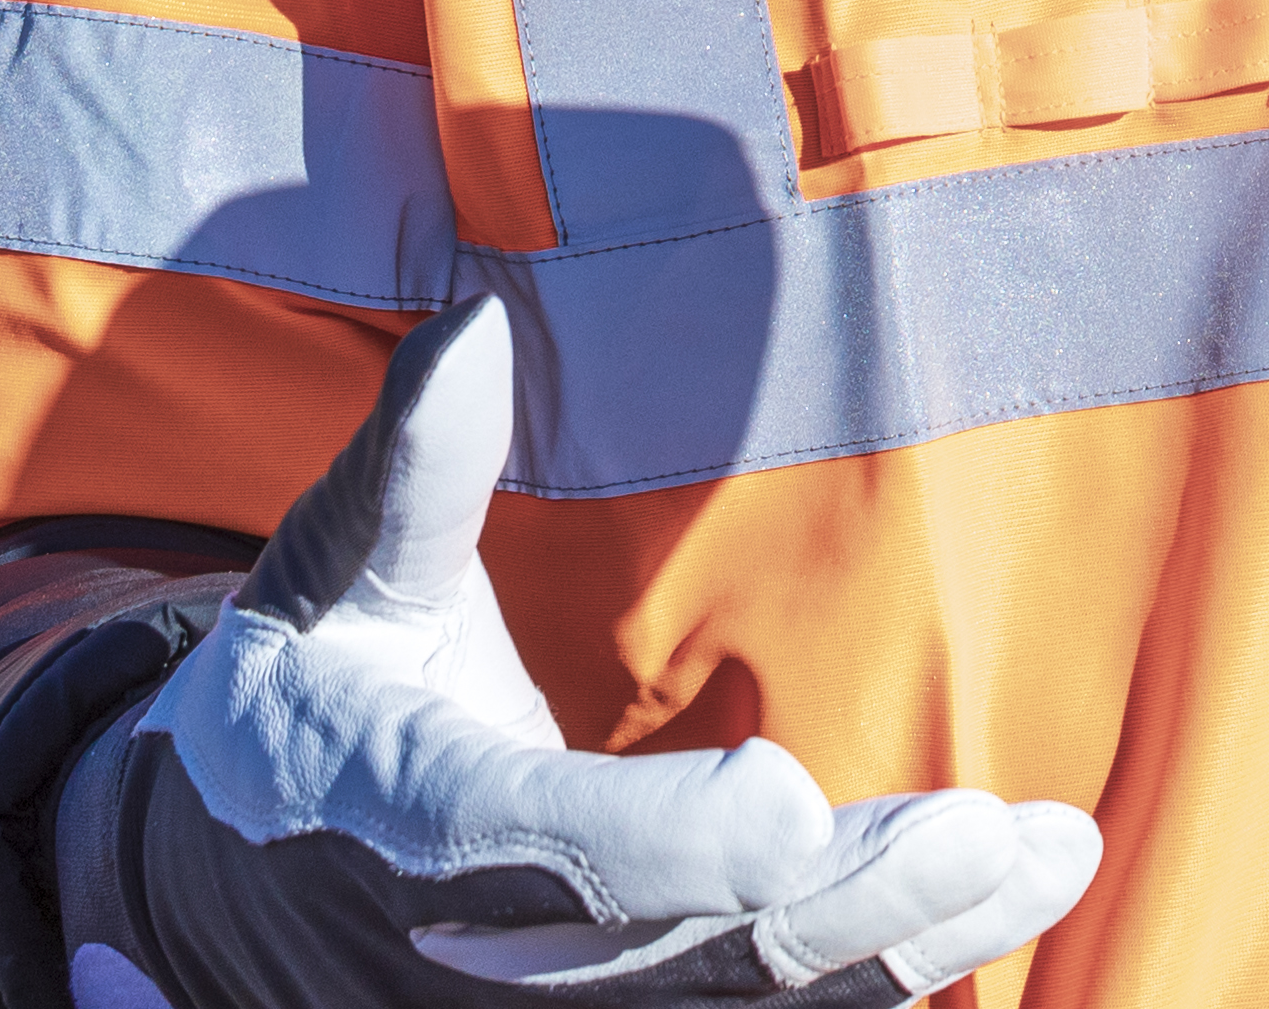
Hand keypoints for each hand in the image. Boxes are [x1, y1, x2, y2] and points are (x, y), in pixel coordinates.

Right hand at [66, 295, 1103, 1006]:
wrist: (229, 880)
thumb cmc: (308, 706)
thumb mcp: (327, 583)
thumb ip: (409, 476)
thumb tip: (472, 327)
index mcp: (406, 825)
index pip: (539, 853)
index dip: (665, 849)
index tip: (789, 803)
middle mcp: (482, 952)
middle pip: (679, 961)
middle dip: (843, 907)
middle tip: (983, 833)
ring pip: (743, 1008)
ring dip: (903, 942)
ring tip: (1039, 856)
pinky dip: (878, 977)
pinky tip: (992, 908)